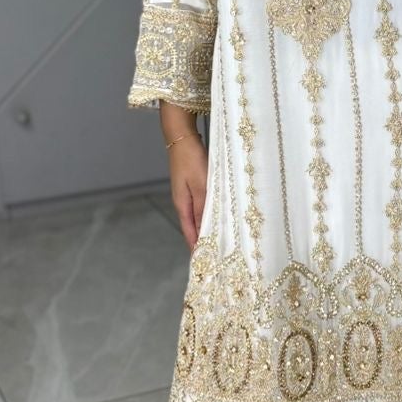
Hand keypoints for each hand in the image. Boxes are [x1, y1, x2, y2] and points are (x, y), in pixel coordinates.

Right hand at [168, 131, 208, 248]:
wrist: (182, 137)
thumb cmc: (191, 160)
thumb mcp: (200, 185)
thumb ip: (203, 208)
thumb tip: (205, 231)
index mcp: (183, 204)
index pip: (190, 233)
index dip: (196, 248)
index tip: (204, 264)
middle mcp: (183, 202)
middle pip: (193, 227)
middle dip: (203, 241)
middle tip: (216, 256)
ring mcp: (187, 194)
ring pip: (198, 216)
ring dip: (206, 228)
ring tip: (219, 240)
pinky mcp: (192, 185)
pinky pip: (201, 205)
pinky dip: (208, 214)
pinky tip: (217, 216)